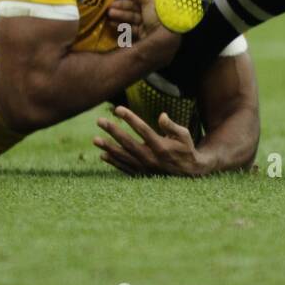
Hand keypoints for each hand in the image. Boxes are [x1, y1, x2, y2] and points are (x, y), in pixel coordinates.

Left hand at [94, 108, 209, 177]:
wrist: (189, 173)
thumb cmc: (186, 149)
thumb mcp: (184, 135)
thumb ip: (172, 126)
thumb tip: (161, 116)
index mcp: (161, 146)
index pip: (142, 129)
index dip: (129, 118)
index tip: (117, 109)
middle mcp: (151, 158)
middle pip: (128, 142)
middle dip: (112, 131)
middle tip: (99, 121)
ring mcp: (145, 168)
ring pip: (123, 156)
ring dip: (108, 147)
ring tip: (95, 140)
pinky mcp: (142, 175)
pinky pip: (125, 168)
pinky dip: (114, 162)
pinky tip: (103, 155)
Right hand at [107, 0, 162, 41]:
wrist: (167, 37)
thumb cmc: (159, 13)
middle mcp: (153, 10)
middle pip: (135, 6)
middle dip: (121, 5)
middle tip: (108, 5)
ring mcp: (149, 22)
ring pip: (132, 17)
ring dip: (120, 14)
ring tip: (108, 13)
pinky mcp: (144, 34)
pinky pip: (131, 28)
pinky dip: (122, 25)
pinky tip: (111, 23)